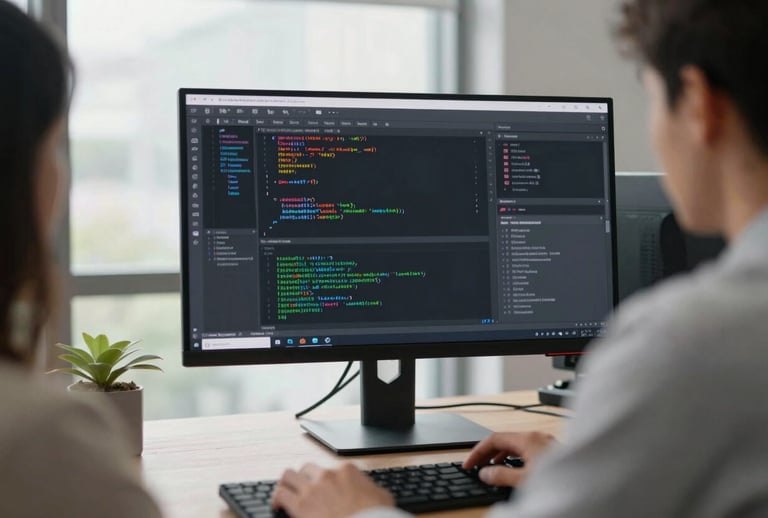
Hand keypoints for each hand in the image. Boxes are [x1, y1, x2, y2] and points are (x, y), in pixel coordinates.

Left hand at [272, 462, 394, 517]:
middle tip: (301, 488)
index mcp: (347, 471)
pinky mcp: (300, 505)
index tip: (324, 489)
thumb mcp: (381, 497)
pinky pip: (281, 494)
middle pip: (307, 468)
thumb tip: (371, 492)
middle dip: (303, 478)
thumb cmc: (376, 515)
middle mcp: (327, 475)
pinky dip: (276, 499)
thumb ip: (370, 489)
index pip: (331, 469)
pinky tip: (277, 506)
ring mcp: (312, 489)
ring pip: (289, 475)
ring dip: (286, 484)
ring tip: (283, 492)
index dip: (326, 480)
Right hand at [463, 431, 555, 486]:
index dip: (478, 451)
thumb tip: (485, 473)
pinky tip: (512, 468)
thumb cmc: (562, 480)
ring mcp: (545, 442)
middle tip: (476, 466)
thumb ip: (502, 476)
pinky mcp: (552, 450)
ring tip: (490, 468)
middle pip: (504, 439)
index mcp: (528, 439)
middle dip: (487, 452)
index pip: (494, 439)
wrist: (592, 482)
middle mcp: (537, 436)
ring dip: (500, 455)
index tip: (468, 464)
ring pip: (516, 443)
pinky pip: (526, 448)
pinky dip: (514, 456)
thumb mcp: (525, 481)